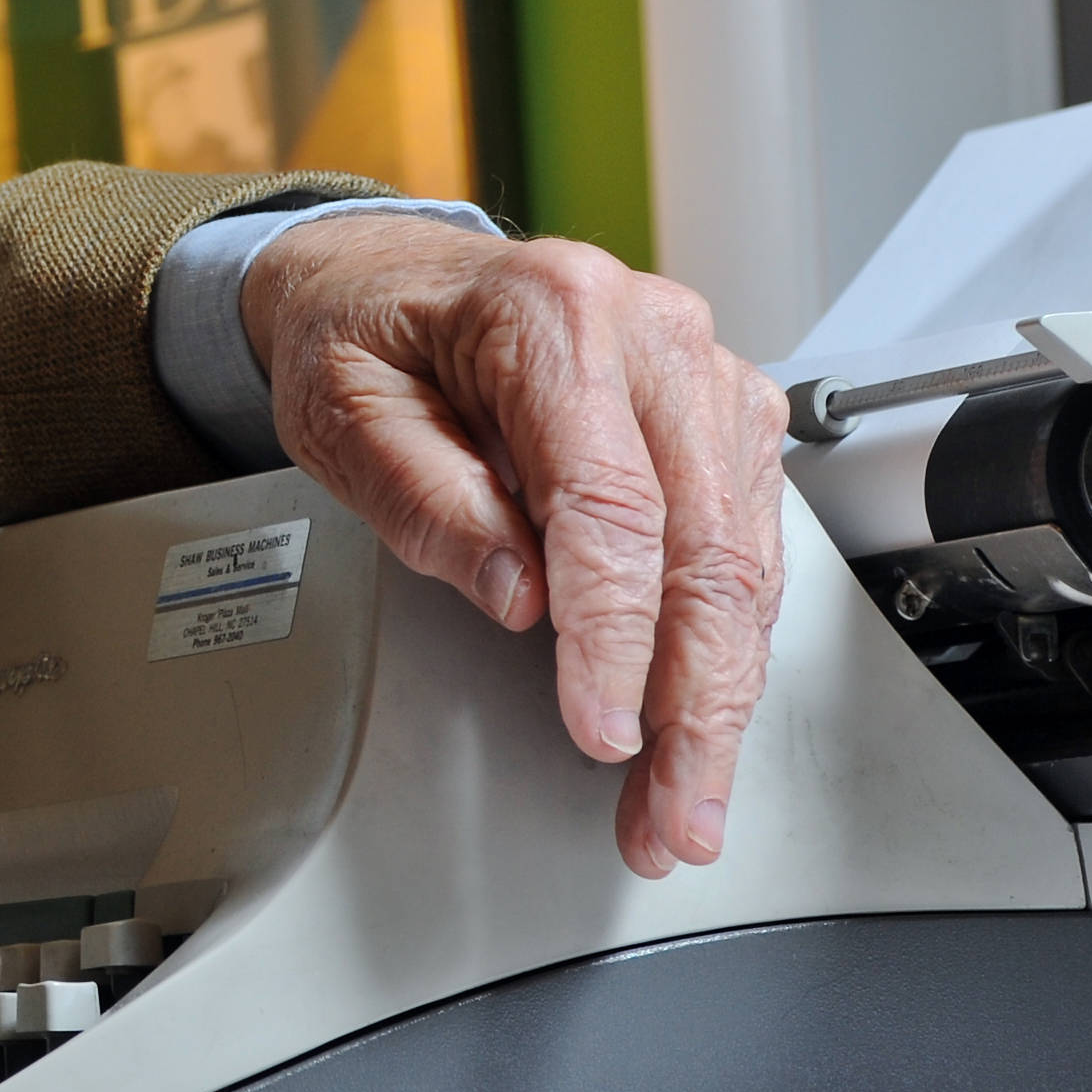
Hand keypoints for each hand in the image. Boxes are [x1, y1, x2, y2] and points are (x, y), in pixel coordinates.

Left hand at [239, 216, 788, 879]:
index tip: (602, 730)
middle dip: (695, 702)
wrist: (388, 278)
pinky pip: (748, 549)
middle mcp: (653, 334)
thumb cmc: (362, 335)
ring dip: (722, 696)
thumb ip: (425, 497)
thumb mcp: (343, 410)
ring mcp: (703, 375)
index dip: (614, 635)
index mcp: (553, 314)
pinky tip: (702, 720)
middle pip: (705, 545)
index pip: (610, 503)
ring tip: (684, 800)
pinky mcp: (723, 420)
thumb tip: (518, 594)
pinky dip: (730, 648)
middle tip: (673, 813)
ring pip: (744, 562)